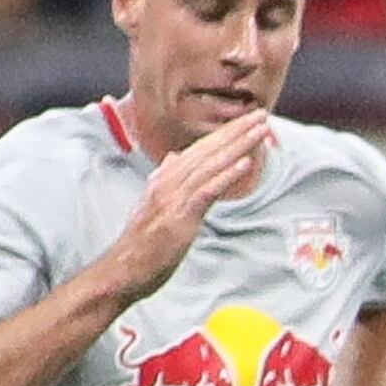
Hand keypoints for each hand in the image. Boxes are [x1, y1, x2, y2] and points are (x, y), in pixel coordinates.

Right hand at [95, 109, 270, 305]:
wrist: (122, 270)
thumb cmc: (142, 244)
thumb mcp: (154, 206)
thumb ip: (165, 180)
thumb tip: (174, 158)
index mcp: (166, 179)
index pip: (200, 150)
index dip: (225, 134)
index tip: (248, 121)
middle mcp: (168, 182)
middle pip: (207, 150)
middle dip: (236, 131)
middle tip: (262, 114)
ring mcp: (173, 198)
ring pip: (210, 165)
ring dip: (237, 146)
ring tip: (259, 130)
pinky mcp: (179, 218)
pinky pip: (206, 192)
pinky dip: (225, 176)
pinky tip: (244, 164)